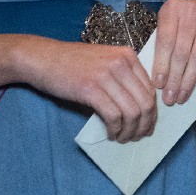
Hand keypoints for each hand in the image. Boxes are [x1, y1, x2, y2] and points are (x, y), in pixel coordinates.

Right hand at [17, 37, 157, 141]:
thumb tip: (138, 111)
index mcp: (128, 56)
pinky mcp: (91, 89)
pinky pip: (114, 115)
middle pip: (145, 101)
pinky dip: (115, 129)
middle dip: (145, 124)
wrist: (43, 58)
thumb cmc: (72, 64)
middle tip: (139, 136)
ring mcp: (106, 75)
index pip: (150, 89)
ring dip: (130, 130)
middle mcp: (121, 63)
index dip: (152, 112)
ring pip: (132, 111)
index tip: (148, 125)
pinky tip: (111, 134)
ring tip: (123, 138)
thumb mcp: (105, 63)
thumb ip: (123, 79)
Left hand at [152, 0, 195, 104]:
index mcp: (172, 9)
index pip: (165, 41)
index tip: (158, 85)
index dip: (162, 65)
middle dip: (175, 77)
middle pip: (182, 50)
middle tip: (170, 98)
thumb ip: (161, 47)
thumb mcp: (165, 27)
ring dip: (190, 79)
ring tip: (182, 97)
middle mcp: (192, 10)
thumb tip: (160, 81)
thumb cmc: (179, 23)